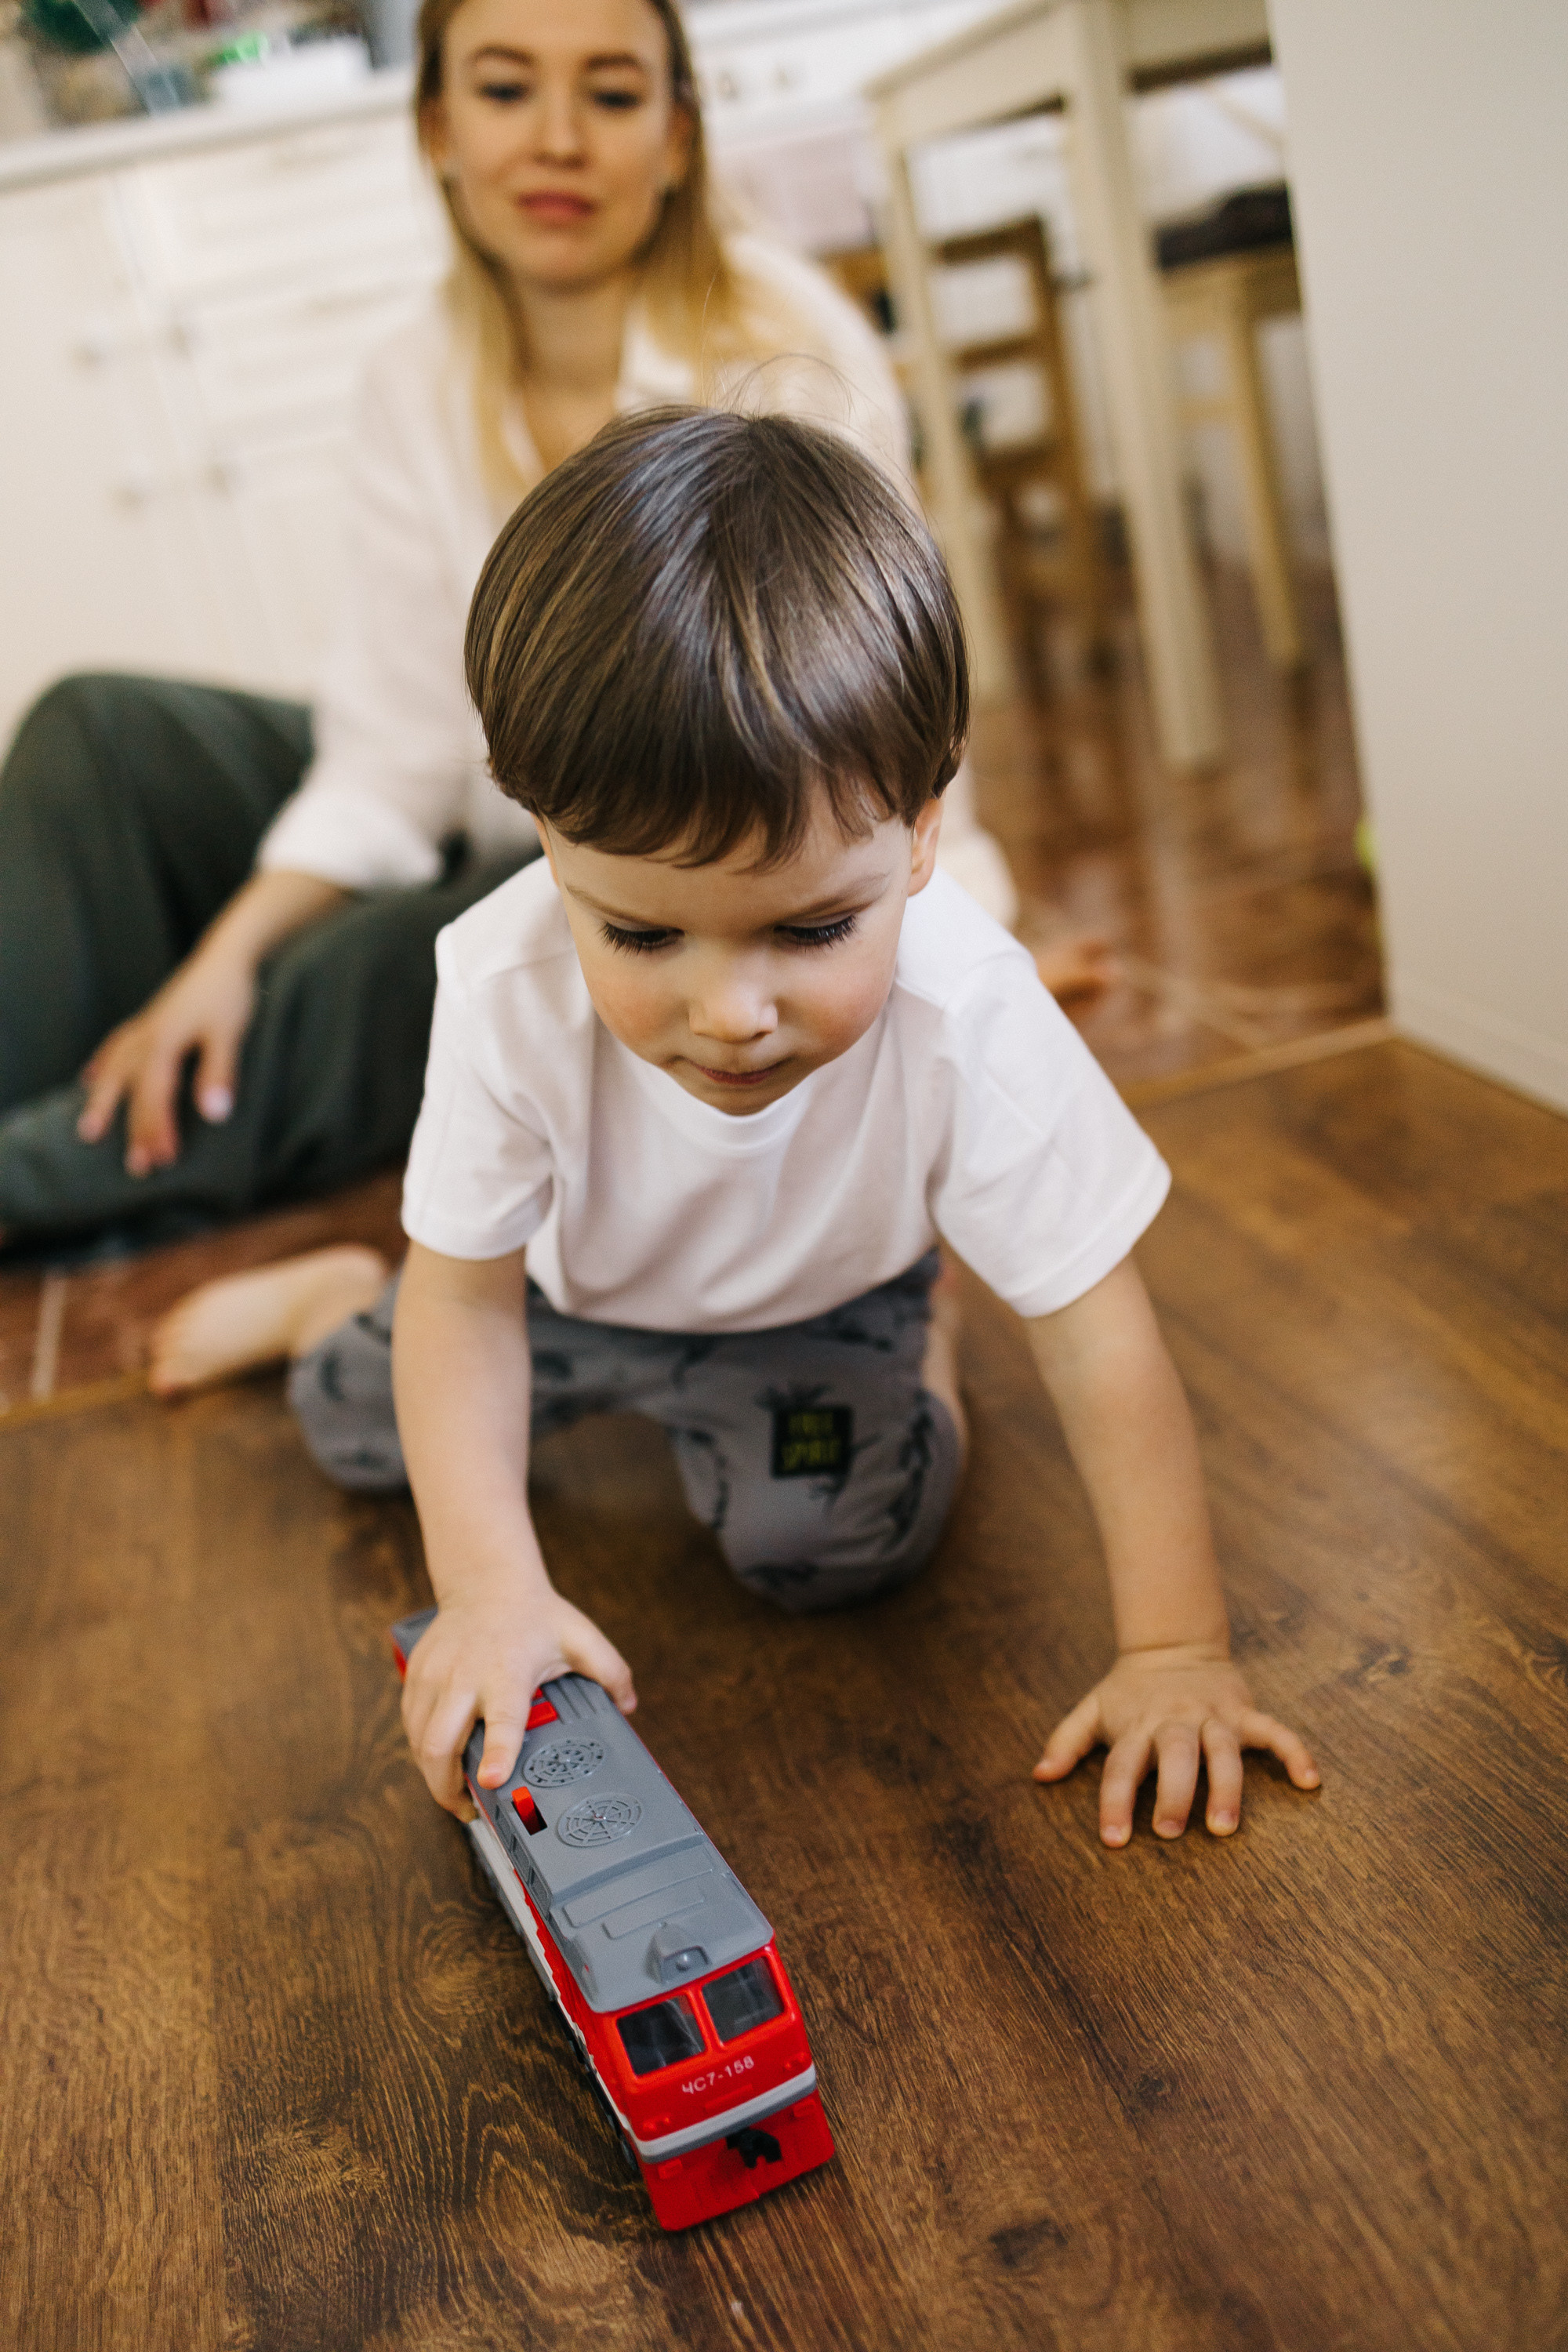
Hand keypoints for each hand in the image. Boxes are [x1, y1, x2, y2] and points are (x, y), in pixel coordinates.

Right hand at [78, 944, 254, 1174]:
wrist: (226, 955)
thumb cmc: (231, 994)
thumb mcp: (230, 1033)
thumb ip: (220, 1073)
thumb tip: (214, 1115)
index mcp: (163, 1041)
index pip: (156, 1095)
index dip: (159, 1129)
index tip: (165, 1160)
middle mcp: (145, 1036)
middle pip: (130, 1090)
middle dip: (131, 1130)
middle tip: (135, 1167)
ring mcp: (143, 1027)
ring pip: (113, 1069)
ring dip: (103, 1101)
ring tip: (89, 1131)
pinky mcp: (147, 1020)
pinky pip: (115, 1046)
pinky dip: (101, 1064)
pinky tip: (89, 1077)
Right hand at [401, 1577, 636, 1819]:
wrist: (485, 1580)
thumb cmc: (534, 1614)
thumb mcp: (579, 1636)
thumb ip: (610, 1670)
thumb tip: (630, 1706)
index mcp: (507, 1670)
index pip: (502, 1717)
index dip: (497, 1751)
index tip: (492, 1780)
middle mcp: (464, 1676)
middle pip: (441, 1744)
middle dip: (448, 1788)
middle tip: (471, 1811)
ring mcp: (433, 1676)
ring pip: (419, 1742)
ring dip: (434, 1777)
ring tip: (457, 1795)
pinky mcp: (415, 1676)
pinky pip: (409, 1725)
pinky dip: (421, 1752)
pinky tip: (440, 1763)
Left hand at [1034, 1644, 1318, 1845]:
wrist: (1174, 1643)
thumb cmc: (1130, 1690)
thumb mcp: (1093, 1708)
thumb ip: (1067, 1740)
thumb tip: (1039, 1775)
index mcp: (1137, 1726)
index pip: (1121, 1767)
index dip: (1114, 1802)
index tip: (1114, 1841)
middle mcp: (1175, 1722)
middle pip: (1175, 1757)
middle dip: (1172, 1793)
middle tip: (1169, 1831)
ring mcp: (1212, 1716)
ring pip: (1223, 1751)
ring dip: (1226, 1788)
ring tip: (1224, 1827)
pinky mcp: (1243, 1712)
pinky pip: (1274, 1731)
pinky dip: (1294, 1753)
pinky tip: (1310, 1782)